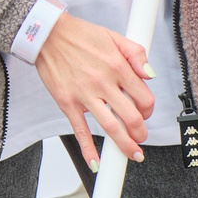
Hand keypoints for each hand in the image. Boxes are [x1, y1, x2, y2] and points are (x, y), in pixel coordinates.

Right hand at [34, 13, 154, 167]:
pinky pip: (80, 130)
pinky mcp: (67, 102)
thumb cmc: (79, 35)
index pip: (144, 98)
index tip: (145, 113)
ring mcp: (84, 95)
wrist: (47, 34)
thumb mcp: (114, 37)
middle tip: (140, 137)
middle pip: (132, 117)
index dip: (149, 110)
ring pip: (111, 127)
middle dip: (140, 132)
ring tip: (132, 153)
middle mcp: (103, 82)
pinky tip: (96, 163)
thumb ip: (136, 54)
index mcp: (117, 66)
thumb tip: (150, 75)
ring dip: (125, 144)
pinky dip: (88, 150)